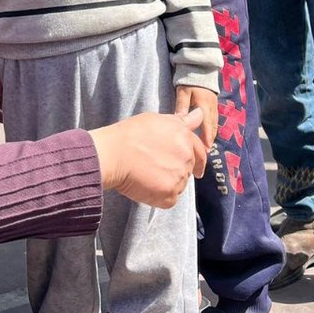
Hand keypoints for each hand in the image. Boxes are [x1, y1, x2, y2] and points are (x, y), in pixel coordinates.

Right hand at [90, 109, 207, 207]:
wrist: (113, 154)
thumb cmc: (129, 135)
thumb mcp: (156, 119)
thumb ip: (181, 121)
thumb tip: (200, 113)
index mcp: (184, 137)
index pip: (200, 151)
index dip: (199, 160)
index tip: (199, 170)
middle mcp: (186, 157)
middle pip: (188, 169)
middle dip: (176, 170)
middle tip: (156, 169)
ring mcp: (179, 177)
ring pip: (179, 185)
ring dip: (167, 182)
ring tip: (146, 175)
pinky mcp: (169, 195)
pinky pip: (169, 199)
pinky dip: (159, 196)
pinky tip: (145, 185)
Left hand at [175, 85, 218, 148]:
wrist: (200, 68)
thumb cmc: (190, 80)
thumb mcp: (183, 92)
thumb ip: (182, 106)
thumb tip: (179, 121)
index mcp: (205, 106)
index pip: (207, 126)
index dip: (207, 139)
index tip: (206, 150)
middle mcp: (212, 108)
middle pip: (213, 128)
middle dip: (210, 139)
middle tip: (206, 152)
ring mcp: (214, 106)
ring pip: (214, 124)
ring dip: (212, 134)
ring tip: (207, 145)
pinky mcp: (213, 104)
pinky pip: (214, 119)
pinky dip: (212, 128)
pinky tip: (208, 132)